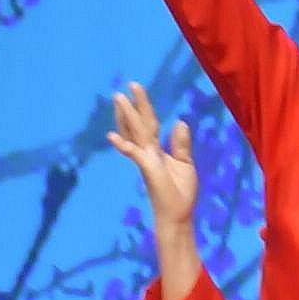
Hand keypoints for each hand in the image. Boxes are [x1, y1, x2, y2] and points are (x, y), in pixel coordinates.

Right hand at [100, 81, 206, 299]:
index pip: (150, 124)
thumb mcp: (185, 164)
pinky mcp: (148, 168)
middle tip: (127, 86)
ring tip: (119, 99)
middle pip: (140, 124)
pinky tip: (113, 136)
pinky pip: (135, 154)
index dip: (144, 107)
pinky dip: (124, 145)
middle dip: (133, 106)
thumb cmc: (180, 192)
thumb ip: (181, 144)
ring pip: (136, 133)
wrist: (177, 213)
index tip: (137, 90)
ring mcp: (146, 159)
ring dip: (127, 116)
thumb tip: (180, 122)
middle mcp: (148, 152)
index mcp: (158, 150)